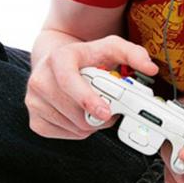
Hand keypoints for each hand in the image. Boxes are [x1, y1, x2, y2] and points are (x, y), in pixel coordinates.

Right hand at [26, 35, 157, 139]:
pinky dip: (78, 130)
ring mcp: (33, 100)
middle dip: (99, 115)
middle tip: (110, 108)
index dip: (88, 99)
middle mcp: (40, 78)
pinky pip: (64, 135)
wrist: (55, 62)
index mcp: (58, 58)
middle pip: (75, 111)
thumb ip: (133, 54)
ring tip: (94, 108)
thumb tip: (150, 68)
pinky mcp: (34, 119)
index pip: (69, 80)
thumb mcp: (110, 47)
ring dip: (90, 123)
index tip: (106, 112)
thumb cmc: (85, 56)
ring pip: (73, 126)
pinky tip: (80, 115)